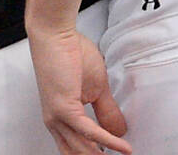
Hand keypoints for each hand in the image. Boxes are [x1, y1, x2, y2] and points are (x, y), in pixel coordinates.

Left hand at [29, 25, 129, 154]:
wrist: (55, 35)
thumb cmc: (70, 53)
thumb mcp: (96, 88)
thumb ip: (106, 112)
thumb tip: (118, 131)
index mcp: (59, 118)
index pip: (76, 148)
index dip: (94, 154)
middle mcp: (55, 121)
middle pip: (77, 153)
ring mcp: (57, 117)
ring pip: (83, 148)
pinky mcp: (65, 109)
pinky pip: (90, 132)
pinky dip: (109, 141)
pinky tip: (122, 147)